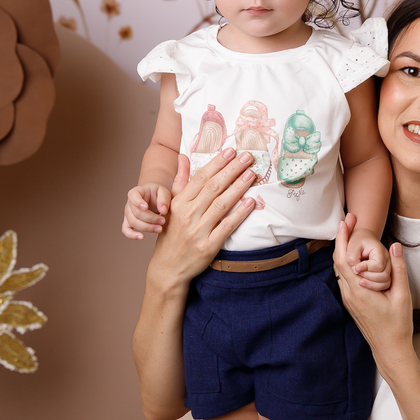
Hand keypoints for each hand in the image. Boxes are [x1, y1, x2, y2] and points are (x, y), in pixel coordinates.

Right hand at [123, 182, 170, 239]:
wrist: (154, 199)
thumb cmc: (158, 194)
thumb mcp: (164, 192)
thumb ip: (164, 199)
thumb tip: (163, 211)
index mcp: (137, 192)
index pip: (133, 195)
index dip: (138, 202)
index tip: (146, 207)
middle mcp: (130, 202)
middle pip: (136, 213)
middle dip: (151, 219)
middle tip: (163, 221)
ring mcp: (128, 213)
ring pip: (133, 222)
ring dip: (147, 227)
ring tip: (160, 228)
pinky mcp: (129, 222)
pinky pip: (126, 230)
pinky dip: (132, 235)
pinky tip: (142, 237)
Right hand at [147, 149, 258, 287]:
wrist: (167, 268)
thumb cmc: (170, 235)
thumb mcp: (170, 207)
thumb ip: (180, 182)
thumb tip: (183, 157)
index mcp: (178, 203)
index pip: (200, 178)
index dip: (217, 163)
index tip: (230, 151)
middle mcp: (188, 214)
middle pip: (213, 187)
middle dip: (232, 169)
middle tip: (247, 156)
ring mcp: (198, 231)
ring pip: (222, 204)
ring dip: (238, 187)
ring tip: (252, 174)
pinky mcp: (208, 246)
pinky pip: (227, 226)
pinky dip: (239, 214)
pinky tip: (251, 202)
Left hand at [334, 215, 414, 360]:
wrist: (389, 349)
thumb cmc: (398, 324)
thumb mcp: (402, 295)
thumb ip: (399, 269)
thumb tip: (395, 246)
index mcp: (359, 291)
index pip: (343, 259)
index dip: (342, 238)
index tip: (345, 221)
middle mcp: (349, 294)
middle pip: (337, 261)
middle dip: (341, 239)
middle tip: (348, 221)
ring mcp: (348, 299)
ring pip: (339, 270)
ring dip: (342, 250)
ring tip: (350, 233)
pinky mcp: (351, 302)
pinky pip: (344, 278)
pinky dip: (346, 262)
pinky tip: (354, 255)